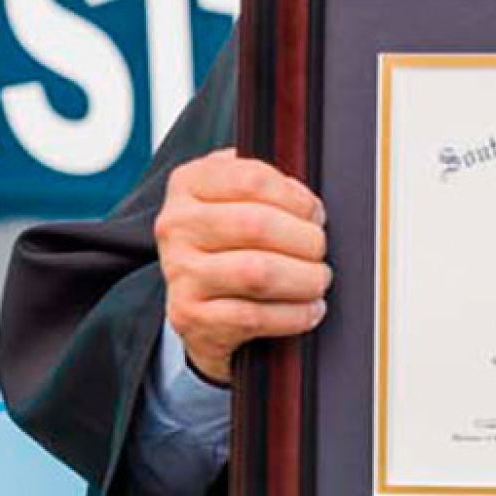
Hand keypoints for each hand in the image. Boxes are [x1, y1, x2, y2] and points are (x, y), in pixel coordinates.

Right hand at [154, 147, 330, 385]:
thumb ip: (264, 187)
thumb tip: (308, 205)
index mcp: (189, 183)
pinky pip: (253, 316)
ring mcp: (180, 272)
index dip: (296, 198)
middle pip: (256, 225)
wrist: (193, 303)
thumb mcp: (232, 198)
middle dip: (304, 240)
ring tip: (317, 281)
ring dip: (303, 279)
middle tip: (319, 250)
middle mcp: (177, 225)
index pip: (251, 179)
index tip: (314, 214)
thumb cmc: (224, 243)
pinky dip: (292, 315)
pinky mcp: (189, 316)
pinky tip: (308, 310)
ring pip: (257, 273)